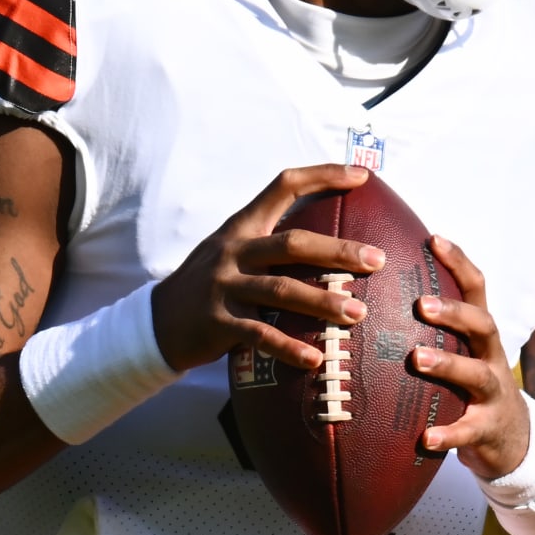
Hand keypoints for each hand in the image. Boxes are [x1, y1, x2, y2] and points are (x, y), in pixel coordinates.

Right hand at [151, 164, 384, 372]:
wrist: (158, 320)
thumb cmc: (212, 284)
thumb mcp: (233, 251)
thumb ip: (271, 241)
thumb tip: (331, 239)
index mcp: (242, 226)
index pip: (284, 186)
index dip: (323, 175)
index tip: (361, 174)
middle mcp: (233, 251)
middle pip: (292, 243)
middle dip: (337, 250)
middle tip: (376, 260)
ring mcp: (224, 286)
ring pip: (280, 290)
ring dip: (322, 302)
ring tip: (357, 313)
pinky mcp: (218, 323)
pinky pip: (259, 335)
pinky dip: (289, 347)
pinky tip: (315, 359)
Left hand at [411, 234, 530, 480]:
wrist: (513, 439)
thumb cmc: (469, 385)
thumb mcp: (460, 350)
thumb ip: (431, 327)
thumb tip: (374, 292)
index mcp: (480, 334)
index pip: (476, 289)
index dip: (459, 262)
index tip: (434, 239)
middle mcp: (492, 357)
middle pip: (483, 325)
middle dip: (453, 312)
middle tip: (421, 304)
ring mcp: (494, 393)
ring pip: (477, 374)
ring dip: (448, 364)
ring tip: (417, 359)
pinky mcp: (488, 429)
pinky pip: (469, 431)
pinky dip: (448, 434)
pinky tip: (425, 437)